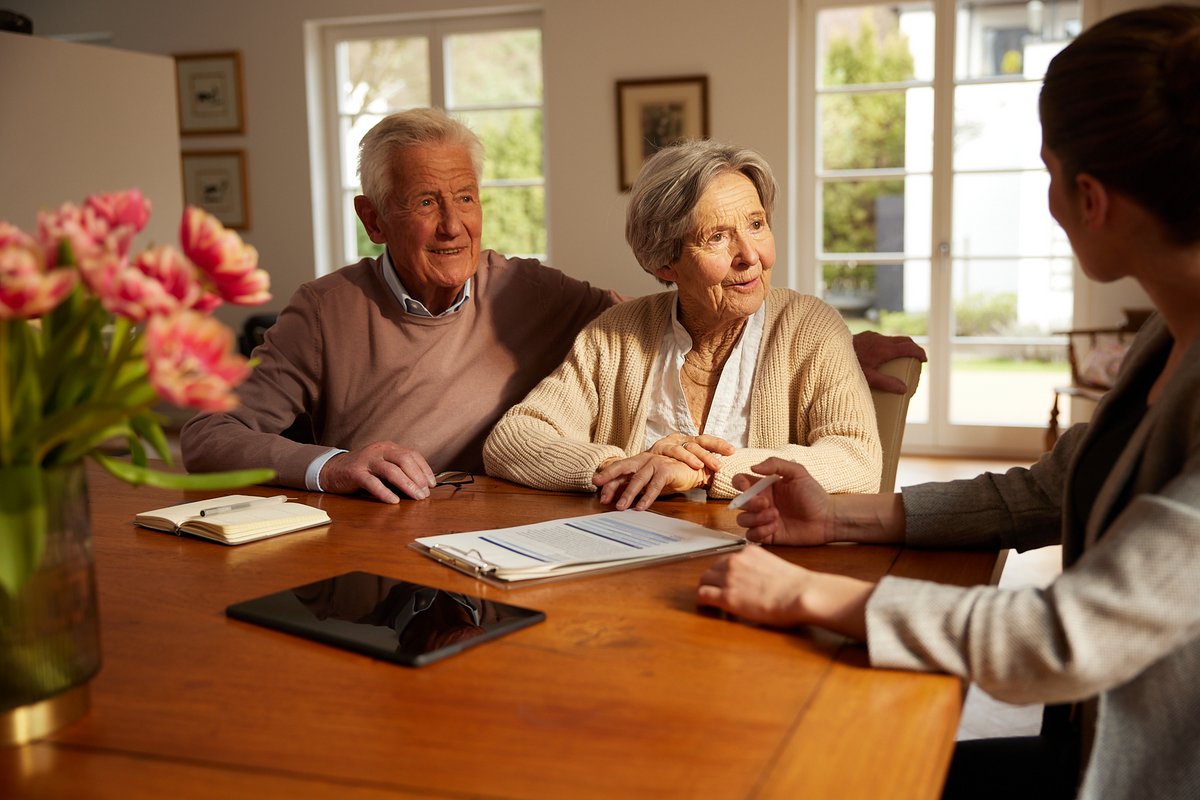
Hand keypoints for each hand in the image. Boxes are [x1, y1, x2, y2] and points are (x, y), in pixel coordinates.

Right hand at [319, 441, 436, 502]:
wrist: (332, 470)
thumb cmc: (363, 470)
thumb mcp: (383, 465)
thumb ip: (399, 471)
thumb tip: (421, 486)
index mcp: (388, 447)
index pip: (412, 454)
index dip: (424, 469)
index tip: (432, 484)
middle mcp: (379, 450)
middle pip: (404, 460)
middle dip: (418, 477)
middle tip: (425, 493)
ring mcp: (367, 460)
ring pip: (391, 470)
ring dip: (407, 485)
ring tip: (417, 497)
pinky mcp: (355, 473)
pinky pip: (372, 482)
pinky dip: (385, 492)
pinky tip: (394, 501)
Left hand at [592, 452, 708, 510]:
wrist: (694, 468)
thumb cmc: (669, 474)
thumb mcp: (648, 480)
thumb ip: (633, 485)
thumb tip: (614, 497)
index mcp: (638, 461)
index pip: (619, 470)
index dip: (608, 479)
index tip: (597, 489)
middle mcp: (644, 460)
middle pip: (623, 468)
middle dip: (610, 478)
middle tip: (600, 490)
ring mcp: (655, 463)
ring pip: (637, 480)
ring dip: (627, 494)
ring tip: (620, 507)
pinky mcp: (667, 470)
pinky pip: (654, 486)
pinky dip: (647, 497)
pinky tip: (640, 507)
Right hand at [648, 433, 734, 472]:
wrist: (639, 467)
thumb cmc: (666, 467)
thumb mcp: (686, 467)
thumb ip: (701, 471)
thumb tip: (718, 479)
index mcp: (689, 442)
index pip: (707, 440)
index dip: (719, 445)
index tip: (732, 451)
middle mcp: (680, 440)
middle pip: (698, 443)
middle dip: (710, 453)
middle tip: (719, 466)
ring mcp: (668, 443)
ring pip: (684, 448)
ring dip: (695, 457)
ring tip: (704, 466)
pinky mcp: (656, 449)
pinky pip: (670, 453)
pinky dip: (682, 459)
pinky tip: (691, 465)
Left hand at [697, 546, 872, 638]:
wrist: (800, 594)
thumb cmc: (796, 586)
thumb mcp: (775, 567)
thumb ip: (760, 569)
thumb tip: (757, 580)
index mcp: (748, 552)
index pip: (726, 560)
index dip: (725, 573)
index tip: (727, 582)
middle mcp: (735, 561)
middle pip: (712, 568)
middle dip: (714, 581)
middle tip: (719, 593)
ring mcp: (728, 577)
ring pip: (704, 580)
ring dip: (707, 590)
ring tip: (713, 602)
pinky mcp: (726, 596)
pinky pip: (703, 595)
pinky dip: (702, 601)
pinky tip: (707, 607)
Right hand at [731, 459, 834, 545]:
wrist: (827, 519)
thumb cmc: (814, 495)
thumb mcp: (797, 472)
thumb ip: (775, 464)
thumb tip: (752, 466)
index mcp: (765, 486)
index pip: (740, 482)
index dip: (738, 483)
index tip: (746, 487)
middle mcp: (761, 502)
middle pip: (739, 503)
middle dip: (750, 503)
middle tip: (767, 504)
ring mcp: (763, 519)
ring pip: (742, 520)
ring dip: (755, 518)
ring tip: (775, 516)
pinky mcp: (768, 535)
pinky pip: (751, 535)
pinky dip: (759, 531)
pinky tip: (775, 527)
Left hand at [852, 330, 926, 393]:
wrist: (828, 350)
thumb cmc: (847, 366)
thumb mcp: (867, 378)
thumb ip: (886, 383)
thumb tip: (904, 389)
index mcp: (884, 349)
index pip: (909, 347)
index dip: (919, 353)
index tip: (924, 360)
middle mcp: (880, 339)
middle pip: (904, 340)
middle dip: (912, 348)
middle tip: (916, 359)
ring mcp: (872, 336)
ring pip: (892, 338)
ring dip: (900, 346)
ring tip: (900, 359)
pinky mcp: (865, 336)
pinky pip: (881, 339)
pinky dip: (888, 345)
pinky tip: (882, 355)